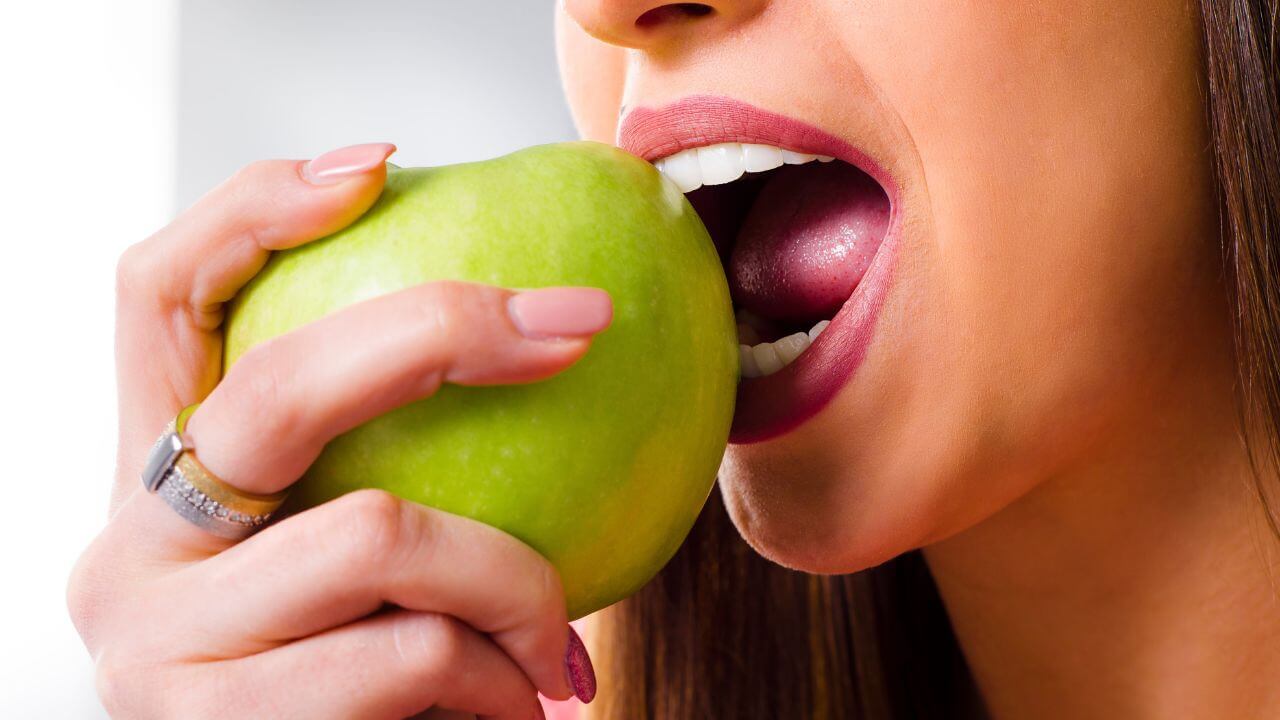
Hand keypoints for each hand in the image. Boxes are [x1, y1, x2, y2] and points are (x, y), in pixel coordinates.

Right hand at [68, 143, 605, 718]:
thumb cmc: (366, 690)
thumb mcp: (363, 573)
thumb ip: (394, 479)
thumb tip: (558, 343)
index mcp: (152, 481)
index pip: (154, 296)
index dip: (251, 211)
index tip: (381, 166)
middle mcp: (126, 552)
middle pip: (277, 387)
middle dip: (446, 332)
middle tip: (577, 327)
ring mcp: (157, 647)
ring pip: (383, 534)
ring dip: (518, 586)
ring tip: (553, 645)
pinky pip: (415, 655)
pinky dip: (503, 678)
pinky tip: (523, 706)